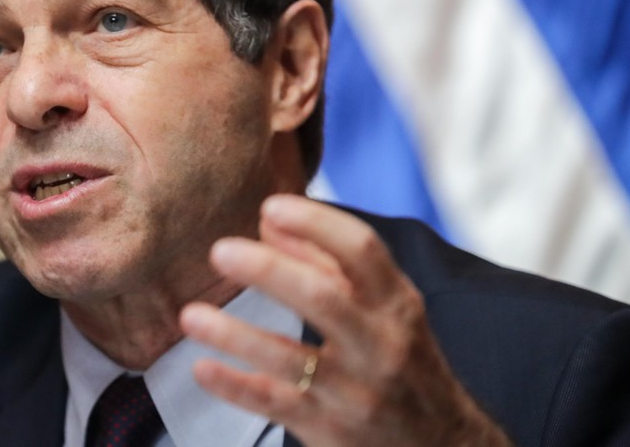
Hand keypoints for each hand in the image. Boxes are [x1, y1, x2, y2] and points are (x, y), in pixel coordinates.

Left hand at [179, 194, 510, 445]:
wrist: (440, 445)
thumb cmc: (402, 361)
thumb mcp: (384, 309)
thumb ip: (327, 263)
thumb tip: (268, 222)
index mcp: (396, 303)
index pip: (362, 250)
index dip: (316, 223)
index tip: (270, 206)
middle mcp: (380, 345)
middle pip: (323, 298)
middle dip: (268, 271)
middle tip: (220, 250)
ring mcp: (355, 392)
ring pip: (290, 359)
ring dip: (235, 334)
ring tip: (190, 314)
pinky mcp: (330, 430)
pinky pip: (275, 405)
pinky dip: (236, 386)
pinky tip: (203, 367)